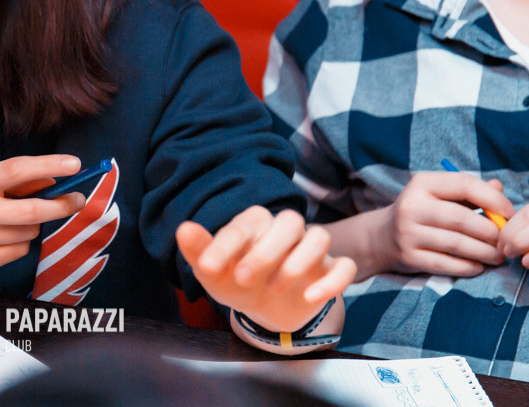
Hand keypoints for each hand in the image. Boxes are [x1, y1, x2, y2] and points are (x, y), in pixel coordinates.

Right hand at [0, 155, 85, 283]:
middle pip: (30, 211)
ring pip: (29, 232)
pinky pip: (20, 251)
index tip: (75, 164)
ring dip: (34, 225)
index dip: (48, 165)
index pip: (15, 170)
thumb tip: (55, 180)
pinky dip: (21, 243)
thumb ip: (13, 180)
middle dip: (60, 205)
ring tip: (13, 220)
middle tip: (78, 199)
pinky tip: (1, 238)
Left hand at [176, 207, 355, 332]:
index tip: (208, 267)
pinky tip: (310, 297)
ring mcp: (311, 249)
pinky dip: (332, 281)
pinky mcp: (330, 270)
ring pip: (319, 237)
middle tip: (242, 278)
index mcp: (256, 223)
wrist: (265, 306)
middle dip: (265, 251)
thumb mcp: (214, 270)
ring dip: (298, 261)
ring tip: (273, 286)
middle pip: (290, 221)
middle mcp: (286, 230)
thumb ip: (199, 250)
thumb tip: (183, 229)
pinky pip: (345, 267)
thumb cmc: (236, 279)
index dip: (227, 242)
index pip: (247, 221)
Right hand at [375, 171, 512, 276]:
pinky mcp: (409, 257)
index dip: (493, 199)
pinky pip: (447, 264)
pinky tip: (479, 266)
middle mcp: (411, 206)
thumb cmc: (422, 212)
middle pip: (462, 218)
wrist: (382, 237)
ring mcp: (407, 233)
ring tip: (498, 256)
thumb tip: (499, 188)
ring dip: (484, 252)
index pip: (464, 184)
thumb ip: (468, 191)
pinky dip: (468, 267)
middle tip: (506, 241)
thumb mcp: (439, 194)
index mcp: (422, 183)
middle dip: (491, 232)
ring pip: (457, 244)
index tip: (510, 214)